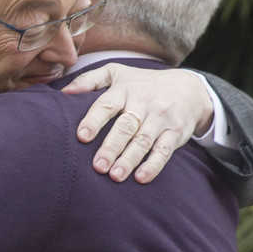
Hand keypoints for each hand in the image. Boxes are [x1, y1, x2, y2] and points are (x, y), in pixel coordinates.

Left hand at [61, 64, 214, 183]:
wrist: (188, 88)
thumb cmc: (142, 84)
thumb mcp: (117, 73)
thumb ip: (89, 80)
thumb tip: (63, 93)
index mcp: (125, 90)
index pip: (107, 104)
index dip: (94, 120)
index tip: (82, 137)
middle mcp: (143, 103)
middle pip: (126, 126)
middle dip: (111, 147)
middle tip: (98, 166)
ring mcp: (160, 119)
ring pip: (143, 141)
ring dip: (129, 159)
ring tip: (115, 175)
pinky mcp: (175, 133)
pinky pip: (164, 150)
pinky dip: (154, 165)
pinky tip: (141, 178)